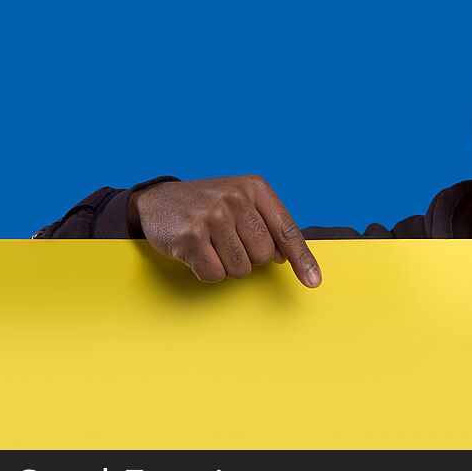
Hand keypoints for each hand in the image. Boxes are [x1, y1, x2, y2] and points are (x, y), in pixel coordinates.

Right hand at [129, 175, 320, 285]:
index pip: (287, 230)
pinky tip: (197, 252)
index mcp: (255, 188)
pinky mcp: (190, 237)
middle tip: (229, 240)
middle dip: (249, 257)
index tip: (314, 281)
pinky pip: (214, 275)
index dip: (302, 259)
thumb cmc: (208, 205)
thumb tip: (287, 258)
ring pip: (241, 269)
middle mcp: (235, 198)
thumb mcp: (242, 201)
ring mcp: (212, 216)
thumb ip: (268, 225)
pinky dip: (207, 271)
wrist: (158, 200)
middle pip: (264, 255)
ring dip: (227, 265)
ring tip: (212, 244)